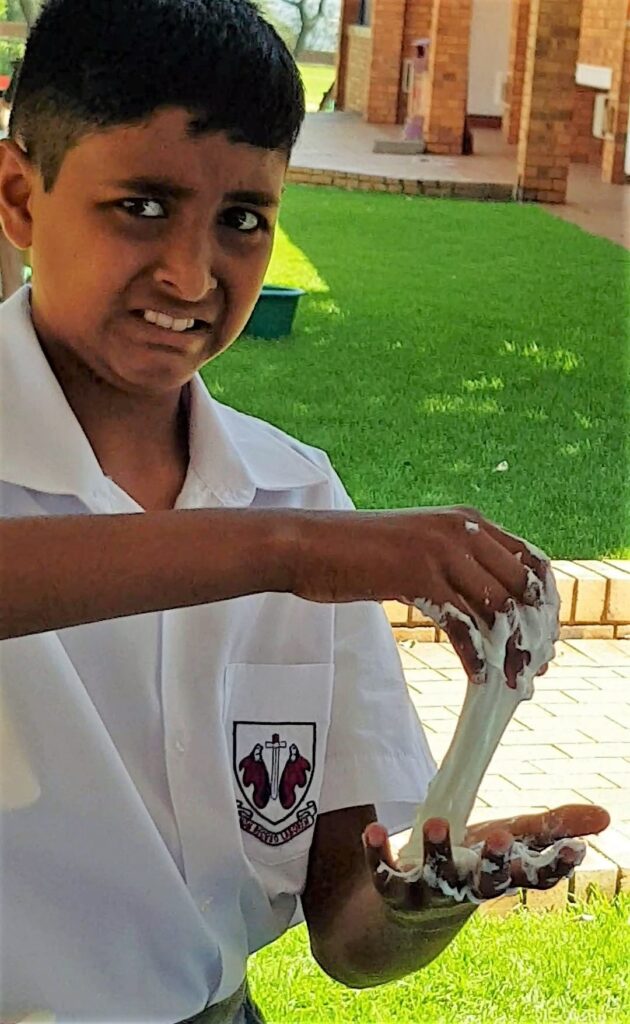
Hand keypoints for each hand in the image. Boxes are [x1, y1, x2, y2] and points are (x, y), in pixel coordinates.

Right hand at [291, 506, 548, 681]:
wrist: (308, 545)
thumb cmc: (358, 552)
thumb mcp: (418, 550)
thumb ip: (455, 567)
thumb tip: (490, 608)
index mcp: (466, 519)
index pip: (529, 559)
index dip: (543, 601)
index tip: (544, 637)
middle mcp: (461, 528)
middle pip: (521, 586)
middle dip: (534, 631)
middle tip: (535, 667)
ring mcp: (440, 549)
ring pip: (498, 607)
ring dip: (511, 650)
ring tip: (513, 681)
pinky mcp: (418, 575)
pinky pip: (463, 623)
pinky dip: (476, 656)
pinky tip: (479, 677)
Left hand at [363, 804, 609, 912]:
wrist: (412, 919)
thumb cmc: (472, 867)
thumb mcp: (509, 844)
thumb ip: (551, 828)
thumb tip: (604, 816)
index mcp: (498, 881)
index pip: (532, 879)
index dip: (552, 867)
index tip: (574, 851)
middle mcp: (466, 892)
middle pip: (484, 884)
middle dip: (492, 863)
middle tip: (499, 836)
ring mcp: (428, 894)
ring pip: (435, 877)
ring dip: (437, 851)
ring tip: (438, 823)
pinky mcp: (392, 890)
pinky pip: (383, 874)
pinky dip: (377, 852)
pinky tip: (372, 829)